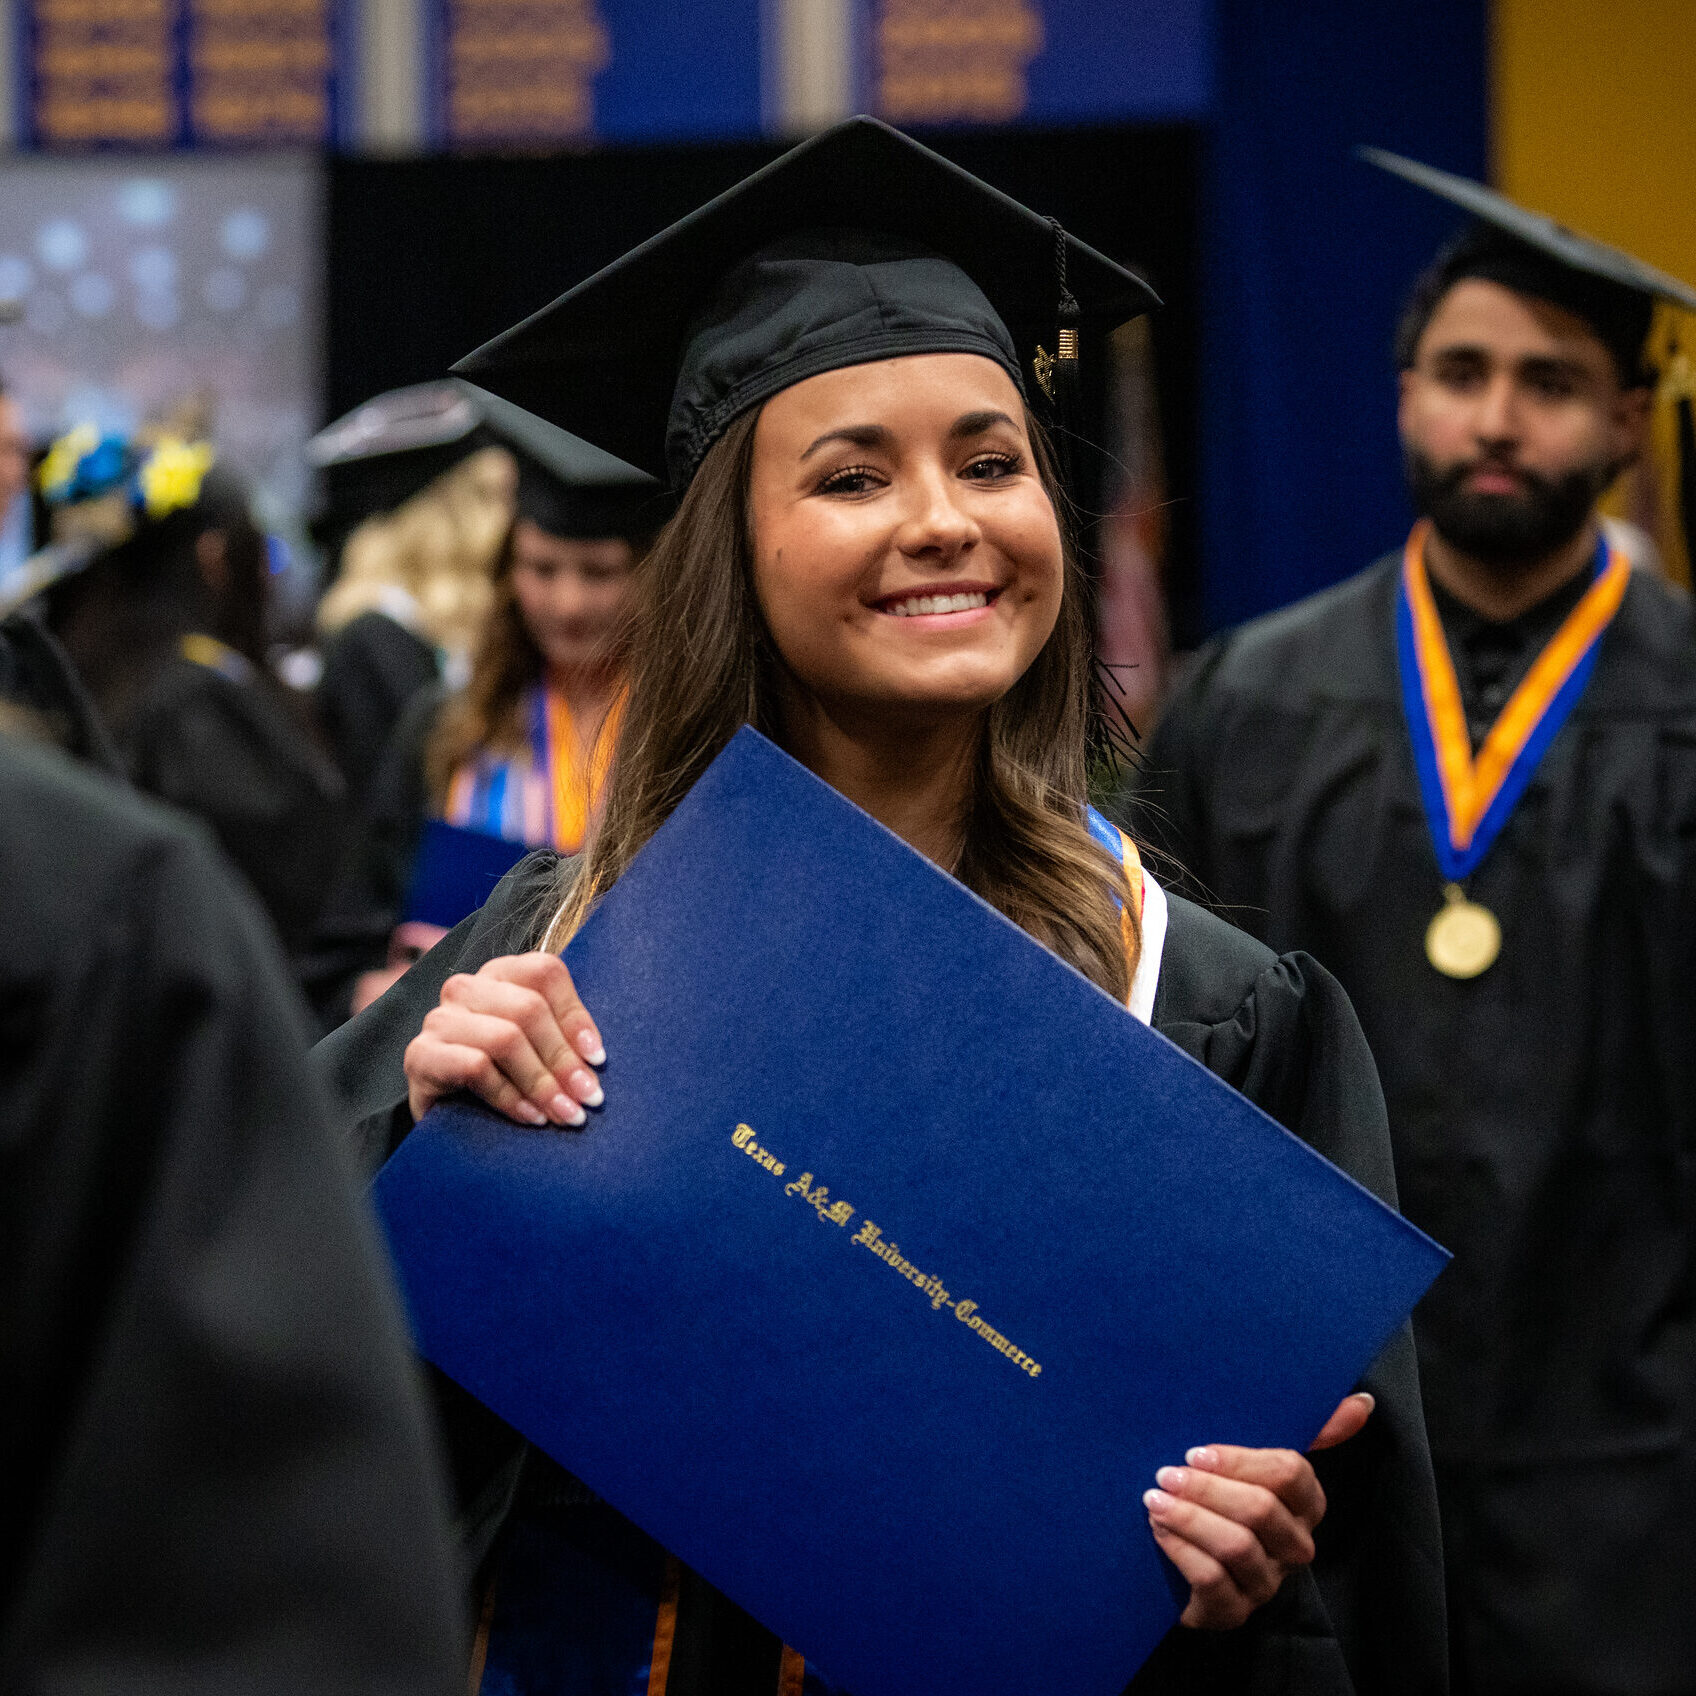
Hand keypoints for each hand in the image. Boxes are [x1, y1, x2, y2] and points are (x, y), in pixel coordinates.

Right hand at [403, 952, 605, 1127]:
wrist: (447, 1118)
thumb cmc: (504, 1078)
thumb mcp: (536, 1050)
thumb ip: (562, 1039)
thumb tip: (596, 1060)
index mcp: (500, 974)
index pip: (544, 973)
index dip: (575, 1016)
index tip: (598, 1059)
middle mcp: (467, 988)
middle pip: (528, 1008)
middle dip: (564, 1058)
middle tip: (588, 1097)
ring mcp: (439, 1019)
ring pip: (505, 1037)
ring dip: (541, 1082)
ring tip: (564, 1113)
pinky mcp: (420, 1055)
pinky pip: (475, 1067)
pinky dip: (510, 1096)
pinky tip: (530, 1117)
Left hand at [1144, 1391, 1373, 1629]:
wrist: (1177, 1560)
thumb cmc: (1220, 1497)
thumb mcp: (1251, 1460)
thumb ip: (1307, 1430)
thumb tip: (1362, 1401)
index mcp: (1305, 1504)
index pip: (1292, 1473)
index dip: (1241, 1461)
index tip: (1196, 1452)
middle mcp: (1293, 1545)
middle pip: (1261, 1510)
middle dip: (1207, 1488)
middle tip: (1165, 1475)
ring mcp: (1266, 1582)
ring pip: (1237, 1546)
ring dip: (1189, 1518)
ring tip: (1155, 1501)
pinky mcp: (1235, 1612)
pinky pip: (1213, 1580)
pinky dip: (1181, 1550)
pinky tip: (1159, 1532)